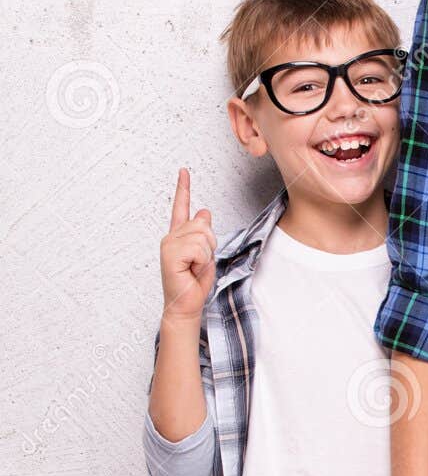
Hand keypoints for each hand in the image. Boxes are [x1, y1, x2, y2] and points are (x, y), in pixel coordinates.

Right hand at [160, 167, 216, 324]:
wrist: (186, 304)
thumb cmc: (193, 283)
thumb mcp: (205, 254)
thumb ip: (203, 234)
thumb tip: (204, 212)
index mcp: (178, 236)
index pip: (181, 207)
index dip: (183, 188)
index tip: (184, 171)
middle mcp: (171, 237)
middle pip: (203, 224)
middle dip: (210, 244)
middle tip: (199, 263)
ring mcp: (168, 244)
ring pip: (202, 235)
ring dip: (206, 254)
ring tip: (195, 267)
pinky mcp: (170, 254)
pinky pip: (199, 248)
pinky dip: (201, 261)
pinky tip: (191, 270)